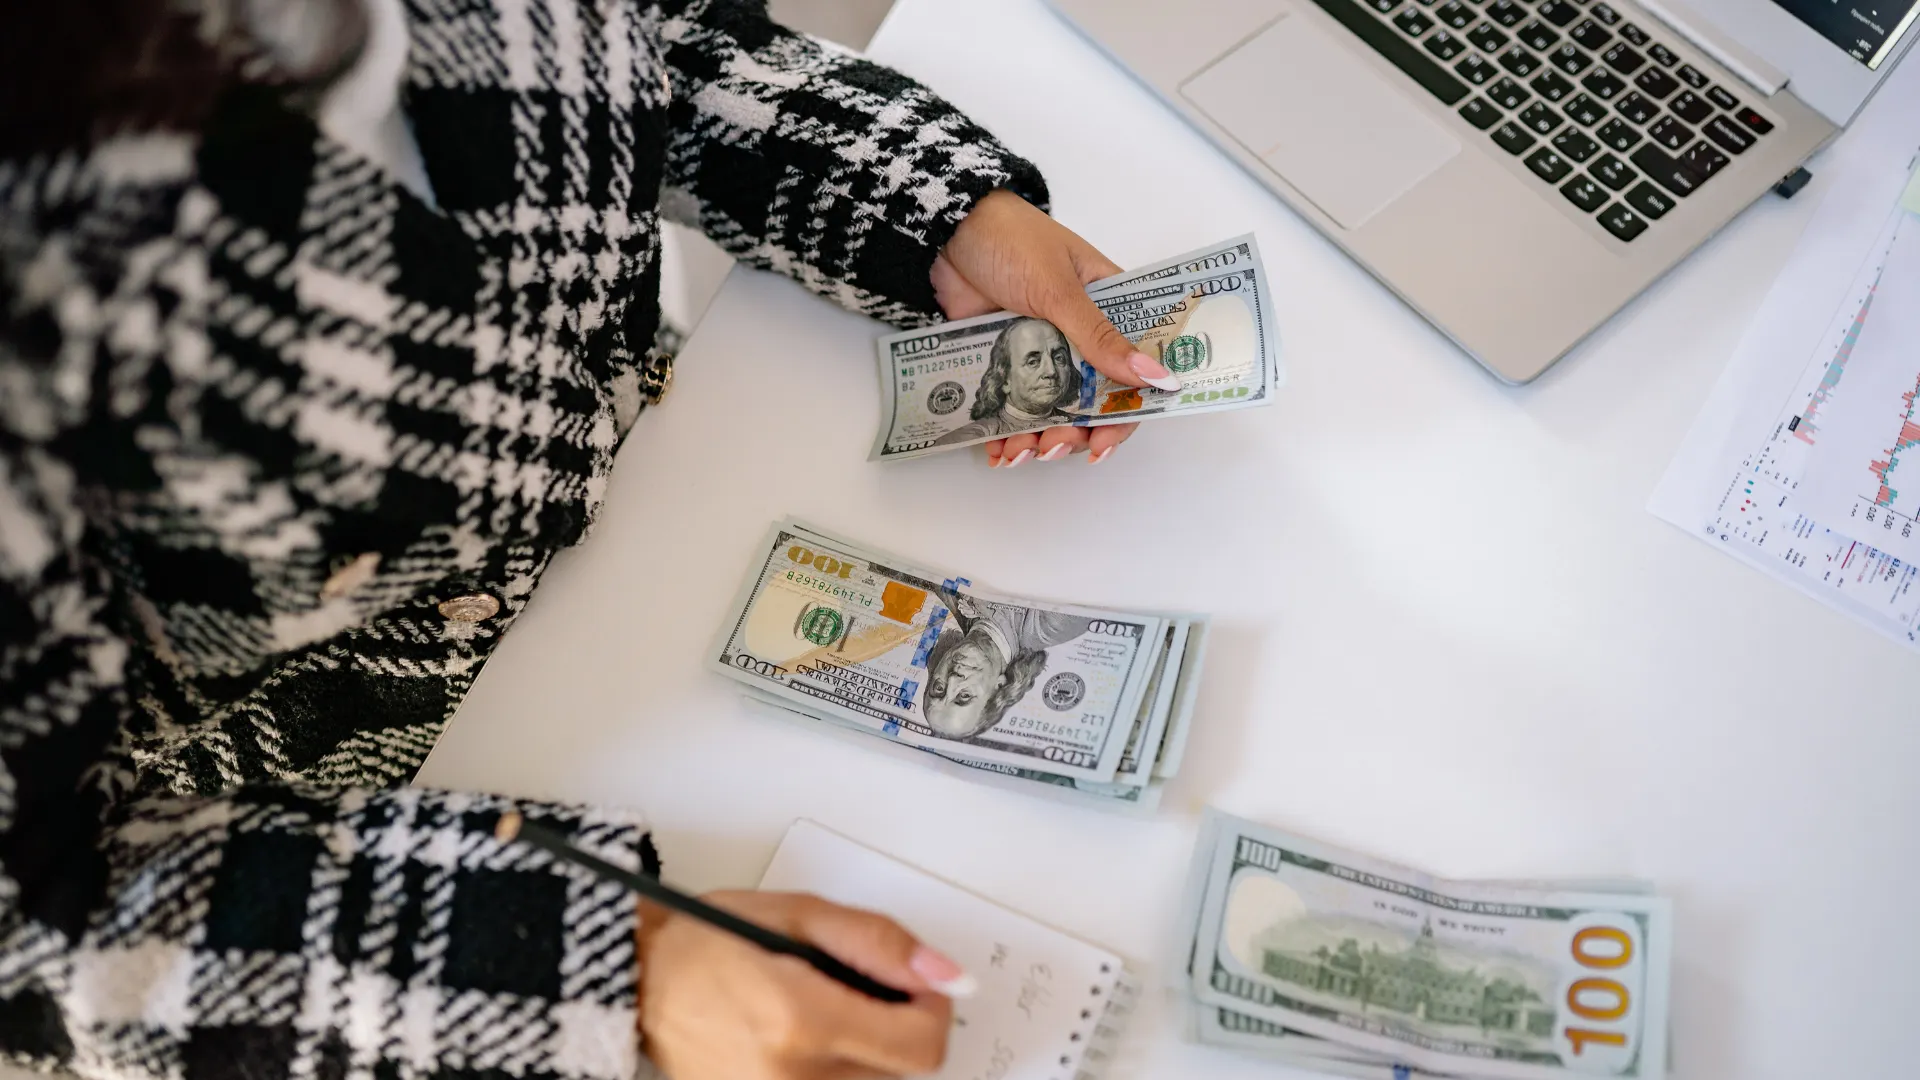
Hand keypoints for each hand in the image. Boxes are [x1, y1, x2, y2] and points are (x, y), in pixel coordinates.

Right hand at [636, 891, 968, 1079]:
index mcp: (803, 1023)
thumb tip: (947, 977)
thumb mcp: (800, 914)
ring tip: (819, 1011)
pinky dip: (834, 1069)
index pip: (922, 1046)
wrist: (639, 981)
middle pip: (902, 1070)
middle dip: (894, 1024)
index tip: (916, 986)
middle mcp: (792, 1079)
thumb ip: (880, 944)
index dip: (933, 1010)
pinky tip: (806, 1042)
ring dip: (866, 1050)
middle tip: (853, 988)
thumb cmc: (708, 940)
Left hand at [933, 190, 1178, 466]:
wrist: (945, 229)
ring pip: (1050, 410)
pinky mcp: (1004, 359)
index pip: (1134, 366)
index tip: (1106, 440)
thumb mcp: (1059, 290)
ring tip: (1021, 453)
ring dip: (1041, 439)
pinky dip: (1007, 433)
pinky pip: (1012, 405)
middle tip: (1055, 447)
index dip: (1127, 409)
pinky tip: (999, 452)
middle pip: (1090, 400)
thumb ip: (1100, 338)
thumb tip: (1156, 377)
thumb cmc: (1010, 239)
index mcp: (1107, 306)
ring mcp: (1039, 350)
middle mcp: (1078, 333)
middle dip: (1076, 432)